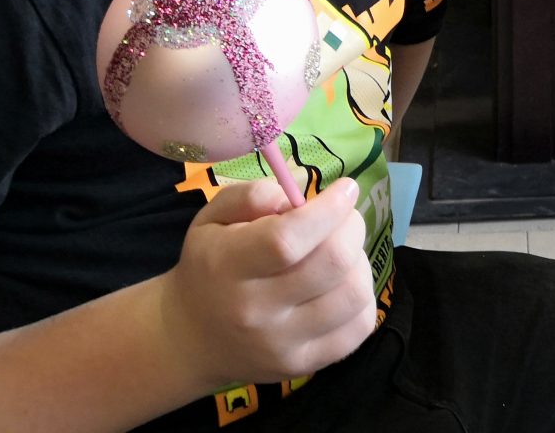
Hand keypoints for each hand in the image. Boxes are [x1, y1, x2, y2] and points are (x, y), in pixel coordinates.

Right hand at [159, 176, 376, 391]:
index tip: (345, 189)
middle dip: (351, 227)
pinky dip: (363, 297)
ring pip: (352, 295)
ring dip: (359, 261)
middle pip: (331, 263)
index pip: (287, 239)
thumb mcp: (212, 218)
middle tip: (345, 218)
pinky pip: (359, 328)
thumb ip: (250, 195)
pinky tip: (343, 283)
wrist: (191, 337)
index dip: (328, 209)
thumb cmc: (209, 266)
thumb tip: (295, 193)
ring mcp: (282, 345)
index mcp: (228, 267)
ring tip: (342, 250)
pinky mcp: (303, 365)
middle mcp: (255, 312)